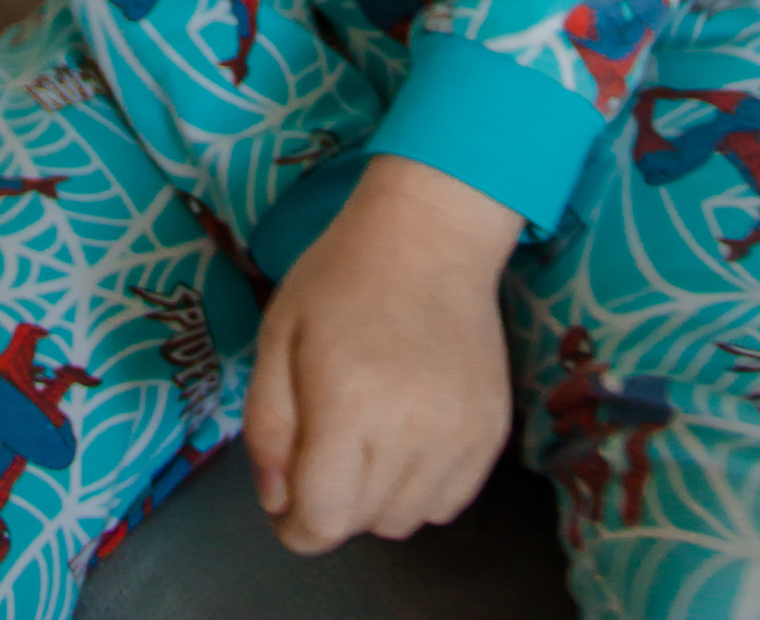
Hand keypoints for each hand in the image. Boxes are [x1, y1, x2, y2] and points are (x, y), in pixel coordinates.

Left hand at [243, 155, 519, 553]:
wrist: (430, 235)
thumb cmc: (341, 278)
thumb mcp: (277, 336)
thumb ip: (267, 426)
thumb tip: (277, 502)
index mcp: (348, 407)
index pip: (322, 522)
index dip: (294, 525)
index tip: (287, 502)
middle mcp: (410, 432)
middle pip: (361, 525)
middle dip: (331, 503)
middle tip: (324, 448)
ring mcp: (460, 436)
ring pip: (407, 522)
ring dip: (377, 499)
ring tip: (368, 437)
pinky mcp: (492, 433)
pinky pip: (449, 503)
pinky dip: (421, 488)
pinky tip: (407, 436)